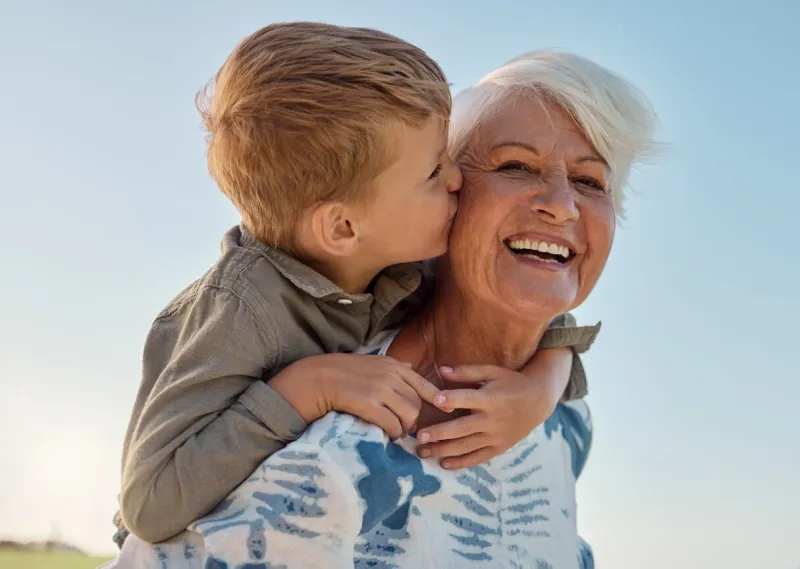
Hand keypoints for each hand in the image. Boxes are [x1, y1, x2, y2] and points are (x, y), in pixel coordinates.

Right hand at [268, 353, 440, 439]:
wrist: (318, 378)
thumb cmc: (344, 371)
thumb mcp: (372, 362)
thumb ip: (393, 366)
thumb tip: (410, 366)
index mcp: (394, 366)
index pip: (424, 384)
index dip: (437, 398)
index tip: (446, 408)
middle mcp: (391, 376)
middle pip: (417, 404)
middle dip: (414, 419)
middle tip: (405, 427)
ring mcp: (381, 390)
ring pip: (409, 416)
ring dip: (405, 428)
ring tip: (396, 431)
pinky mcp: (369, 405)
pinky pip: (393, 425)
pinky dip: (394, 433)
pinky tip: (388, 434)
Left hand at [416, 347, 572, 468]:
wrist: (538, 401)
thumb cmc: (511, 382)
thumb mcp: (492, 372)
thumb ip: (467, 372)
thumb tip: (442, 370)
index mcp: (490, 398)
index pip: (468, 399)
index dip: (452, 399)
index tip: (435, 400)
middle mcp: (492, 420)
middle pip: (463, 428)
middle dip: (440, 433)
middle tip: (419, 436)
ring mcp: (496, 436)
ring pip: (467, 446)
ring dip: (443, 450)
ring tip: (422, 452)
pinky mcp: (499, 447)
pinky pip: (478, 457)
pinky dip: (461, 463)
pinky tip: (443, 464)